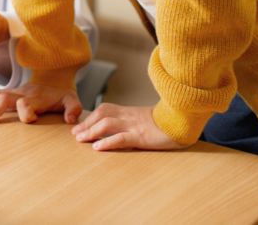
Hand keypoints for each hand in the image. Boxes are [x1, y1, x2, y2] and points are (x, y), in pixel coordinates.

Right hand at [0, 83, 82, 124]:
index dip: (26, 113)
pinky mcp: (9, 92)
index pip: (26, 104)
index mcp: (36, 97)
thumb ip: (73, 108)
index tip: (32, 120)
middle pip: (5, 97)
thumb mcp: (72, 100)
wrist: (54, 78)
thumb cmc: (61, 94)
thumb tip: (69, 119)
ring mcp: (14, 92)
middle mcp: (22, 93)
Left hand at [71, 104, 187, 150]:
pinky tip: (97, 148)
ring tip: (80, 140)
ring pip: (107, 124)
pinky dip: (107, 142)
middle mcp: (129, 116)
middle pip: (101, 115)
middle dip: (86, 124)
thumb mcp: (143, 120)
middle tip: (75, 134)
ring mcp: (134, 126)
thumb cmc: (164, 124)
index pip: (104, 109)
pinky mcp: (142, 137)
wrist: (182, 123)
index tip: (78, 126)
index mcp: (129, 112)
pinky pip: (121, 138)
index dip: (89, 117)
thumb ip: (130, 122)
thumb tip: (115, 130)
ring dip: (91, 132)